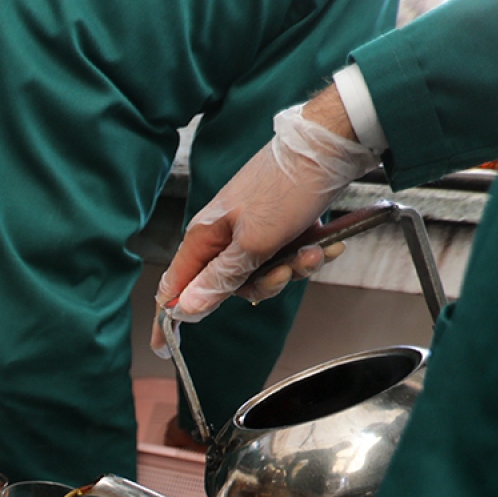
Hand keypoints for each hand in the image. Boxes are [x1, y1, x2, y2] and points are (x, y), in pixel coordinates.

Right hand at [152, 88, 375, 347]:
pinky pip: (286, 256)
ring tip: (314, 250)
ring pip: (263, 273)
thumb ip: (219, 279)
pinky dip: (307, 254)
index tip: (164, 350)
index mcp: (205, 237)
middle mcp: (223, 235)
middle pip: (229, 287)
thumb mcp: (253, 242)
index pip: (174, 287)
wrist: (333, 145)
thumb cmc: (288, 187)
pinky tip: (326, 242)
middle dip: (264, 285)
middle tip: (285, 270)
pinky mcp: (278, 225)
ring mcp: (252, 230)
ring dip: (293, 268)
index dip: (169, 319)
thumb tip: (183, 310)